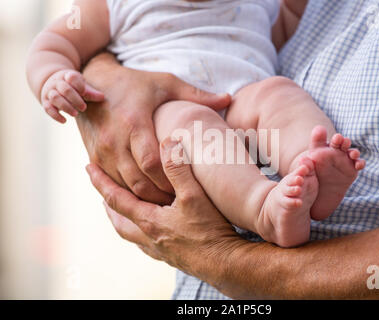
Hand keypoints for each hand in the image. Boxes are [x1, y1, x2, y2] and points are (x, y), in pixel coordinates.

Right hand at [41, 69, 104, 122]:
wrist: (52, 84)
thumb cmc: (72, 87)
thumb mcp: (81, 86)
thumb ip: (90, 92)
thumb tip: (102, 97)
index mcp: (67, 76)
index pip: (72, 77)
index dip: (79, 85)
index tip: (84, 92)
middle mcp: (57, 83)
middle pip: (65, 89)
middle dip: (75, 99)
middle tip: (84, 108)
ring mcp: (50, 92)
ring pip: (55, 98)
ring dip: (66, 107)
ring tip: (75, 114)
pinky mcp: (45, 102)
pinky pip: (48, 109)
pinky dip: (56, 115)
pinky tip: (64, 121)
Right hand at [78, 53, 230, 203]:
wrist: (95, 81)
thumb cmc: (136, 83)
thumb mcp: (166, 83)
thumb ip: (196, 95)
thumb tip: (229, 99)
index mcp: (134, 122)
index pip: (151, 162)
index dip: (169, 180)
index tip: (186, 189)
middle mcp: (114, 140)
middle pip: (138, 181)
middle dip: (160, 196)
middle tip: (181, 204)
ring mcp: (102, 151)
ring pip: (124, 187)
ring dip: (145, 199)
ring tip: (168, 205)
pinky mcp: (94, 157)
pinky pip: (113, 183)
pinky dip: (130, 192)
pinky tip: (148, 196)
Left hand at [86, 138, 238, 274]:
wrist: (224, 264)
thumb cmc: (209, 231)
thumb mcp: (194, 196)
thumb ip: (178, 169)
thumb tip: (167, 142)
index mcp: (149, 220)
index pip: (116, 198)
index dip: (100, 182)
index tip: (88, 167)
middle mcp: (149, 237)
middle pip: (118, 220)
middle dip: (108, 204)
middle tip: (102, 193)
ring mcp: (160, 249)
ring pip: (131, 234)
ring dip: (122, 220)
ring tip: (121, 211)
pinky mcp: (172, 257)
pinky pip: (146, 244)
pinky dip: (140, 233)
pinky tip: (150, 231)